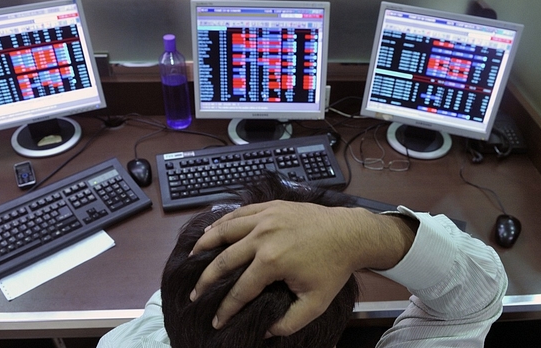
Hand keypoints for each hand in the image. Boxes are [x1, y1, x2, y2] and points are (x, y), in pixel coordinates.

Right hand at [190, 200, 415, 336]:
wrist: (348, 234)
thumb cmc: (333, 268)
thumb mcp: (315, 303)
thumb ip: (289, 322)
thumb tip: (266, 331)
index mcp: (272, 261)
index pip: (240, 290)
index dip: (226, 309)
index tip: (216, 321)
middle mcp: (262, 236)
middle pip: (224, 260)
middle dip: (207, 281)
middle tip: (196, 294)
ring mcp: (264, 218)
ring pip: (225, 230)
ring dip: (205, 245)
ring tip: (192, 257)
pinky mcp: (269, 207)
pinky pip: (238, 213)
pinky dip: (221, 222)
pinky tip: (211, 231)